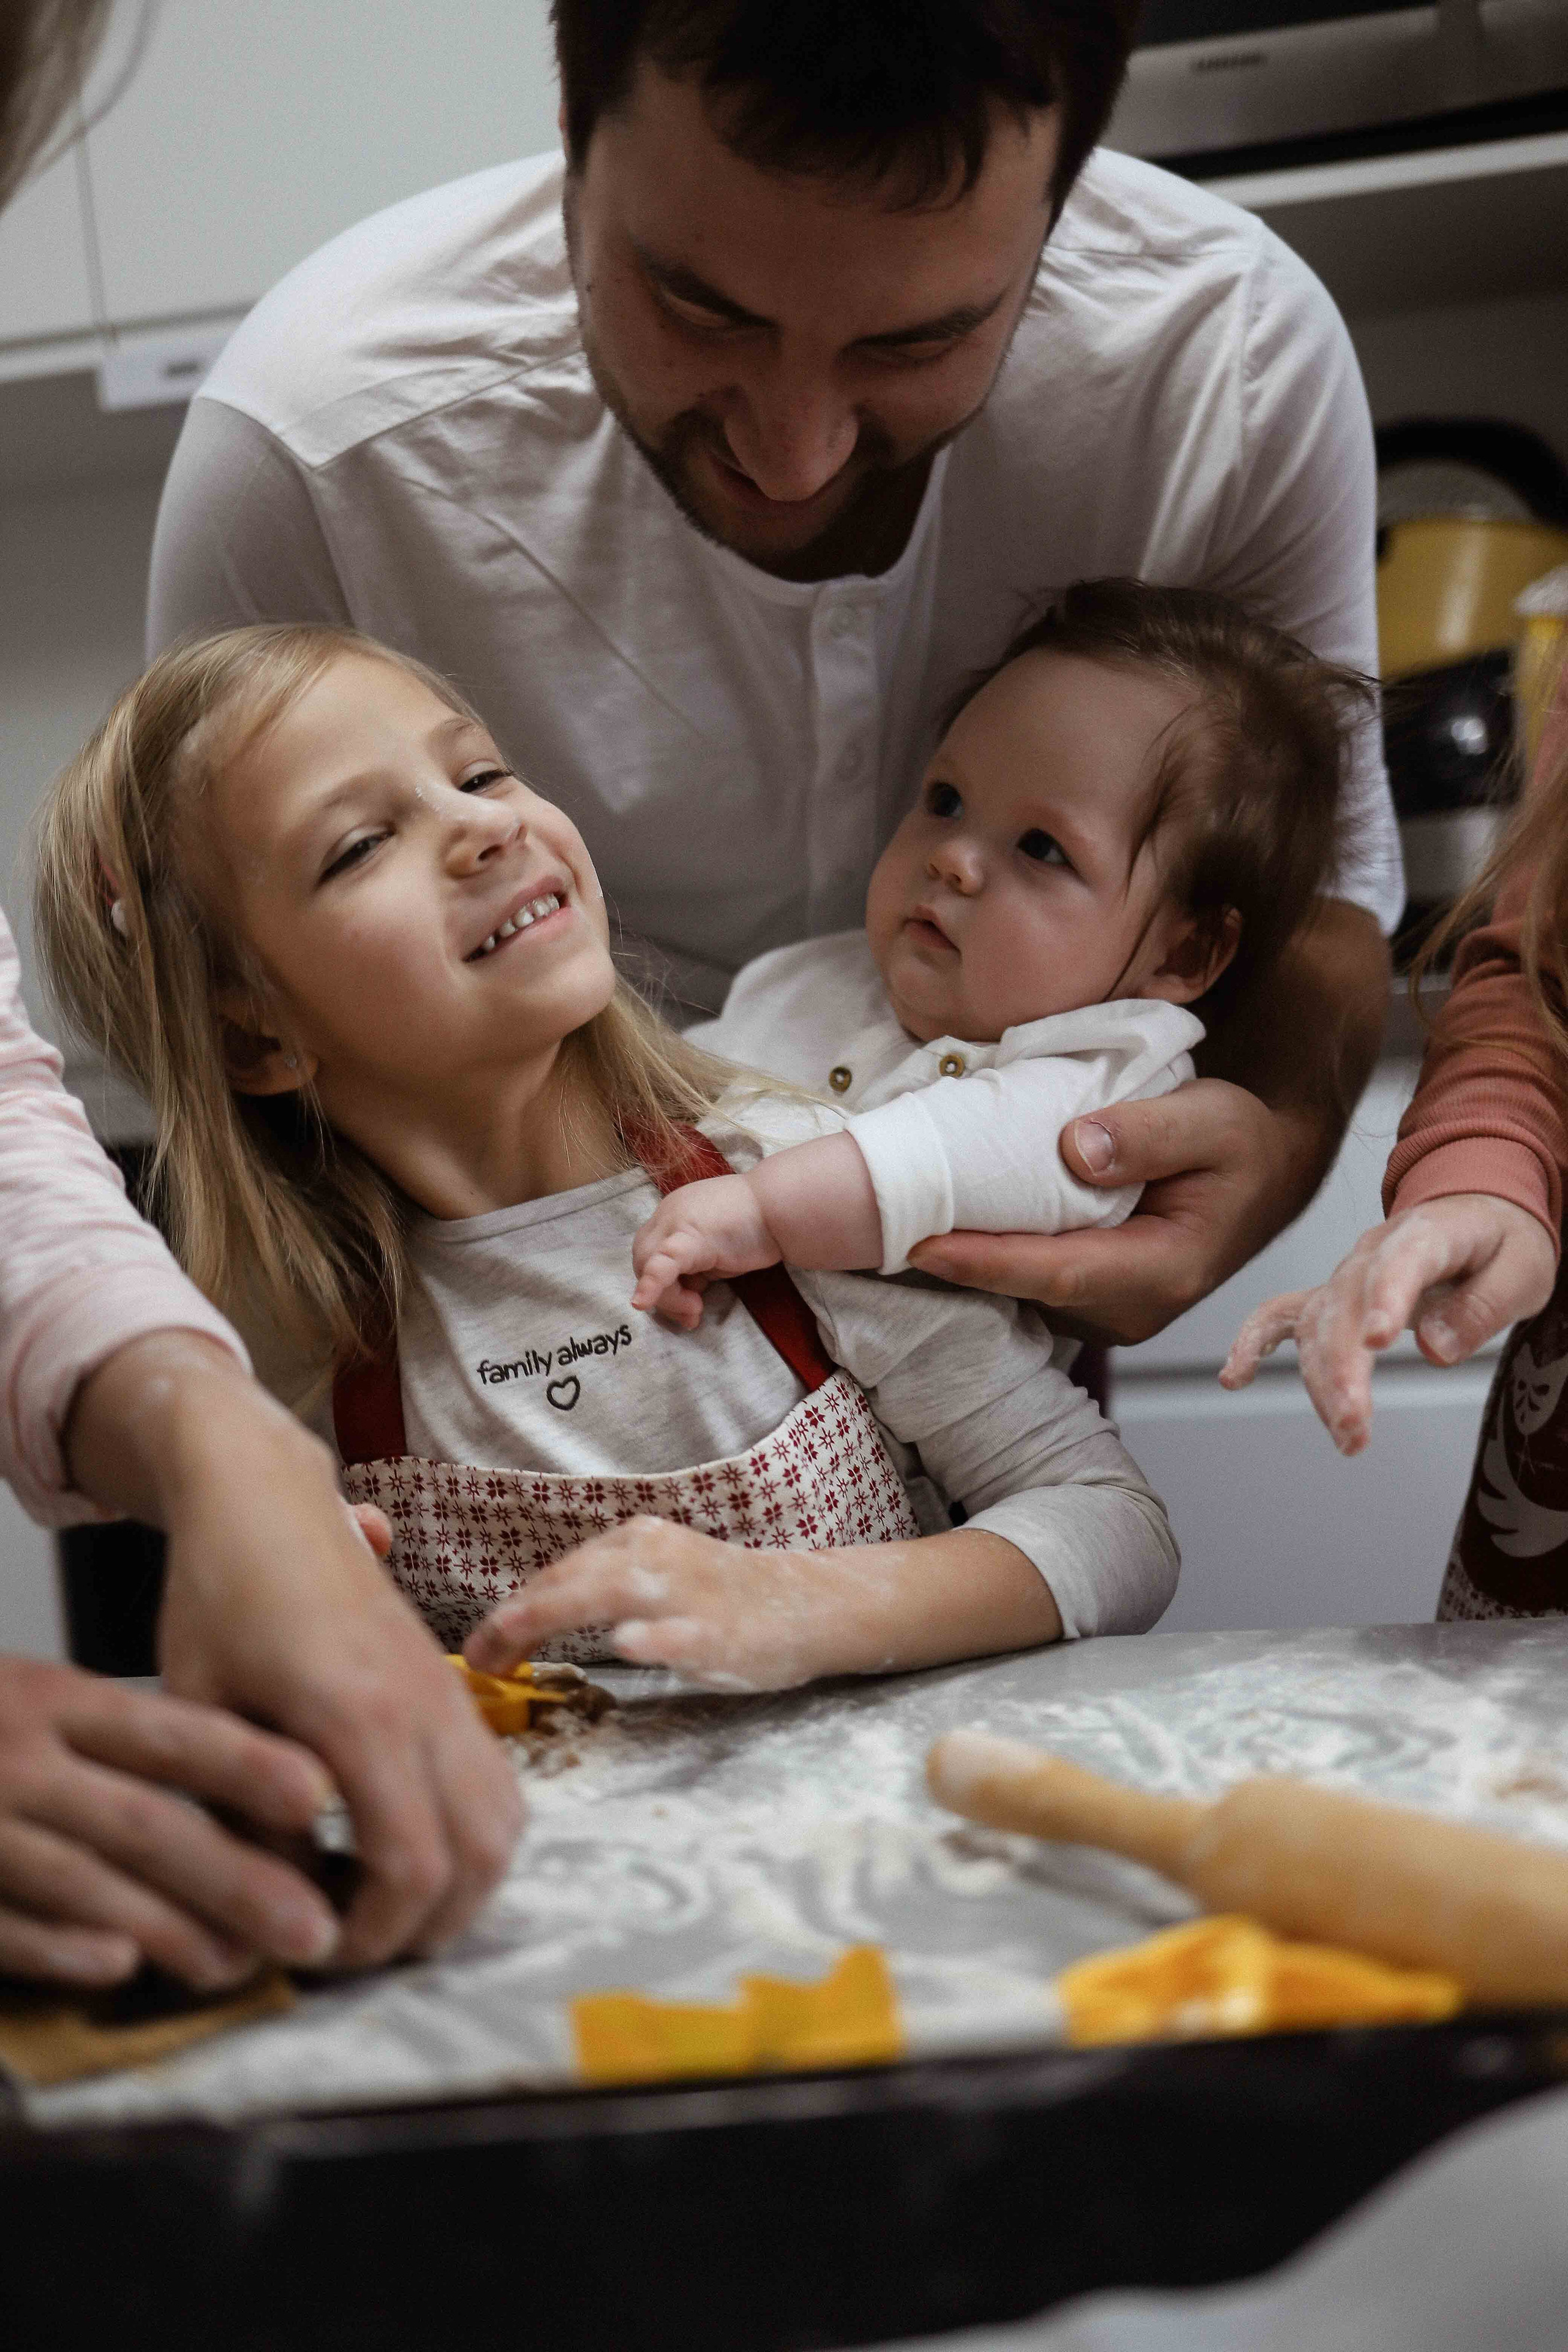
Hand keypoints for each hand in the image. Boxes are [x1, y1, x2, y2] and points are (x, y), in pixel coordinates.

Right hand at [0, 1657, 342, 1986]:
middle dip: (236, 1878)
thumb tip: (250, 1792)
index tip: (317, 1796)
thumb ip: (126, 1741)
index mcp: (54, 1701)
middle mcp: (19, 1759)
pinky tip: (117, 1967)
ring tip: (240, 1965)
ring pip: (84, 1881)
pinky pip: (2, 1922)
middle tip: (313, 1923)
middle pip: (142, 1821)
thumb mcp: (41, 1701)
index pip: (165, 1733)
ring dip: (169, 1929)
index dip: (243, 1763)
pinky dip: (57, 1946)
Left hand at [66, 1335, 523, 1969]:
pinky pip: (498, 1784)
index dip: (368, 1936)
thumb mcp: (201, 1713)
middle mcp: (427, 1707)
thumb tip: (278, 1906)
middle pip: (476, 1862)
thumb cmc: (219, 1596)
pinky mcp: (455, 1685)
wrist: (265, 1499)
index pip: (409, 1870)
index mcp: (361, 1718)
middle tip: (349, 1944)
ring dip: (459, 1887)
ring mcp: (452, 1693)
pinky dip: (472, 1837)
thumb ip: (243, 1815)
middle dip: (421, 1929)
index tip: (309, 1951)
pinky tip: (405, 1845)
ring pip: (503, 1826)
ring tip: (381, 1905)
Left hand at [464, 1518, 1061, 1690]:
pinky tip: (628, 1645)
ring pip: (609, 1592)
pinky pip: (682, 1631)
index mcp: (635, 1541)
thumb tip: (523, 1622)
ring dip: (552, 1617)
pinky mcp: (723, 1631)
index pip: (553, 1576)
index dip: (507, 1614)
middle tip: (473, 1663)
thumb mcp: (654, 1577)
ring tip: (507, 1648)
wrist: (813, 1604)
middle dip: (511, 1621)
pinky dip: (654, 1636)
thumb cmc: (725, 1599)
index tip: (476, 1653)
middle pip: (566, 1581)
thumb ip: (598, 1591)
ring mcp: (689, 1593)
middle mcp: (655, 1556)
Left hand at [631, 1176, 774, 1327]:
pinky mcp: (689, 1238)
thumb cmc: (760, 1224)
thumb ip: (699, 1264)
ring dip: (669, 1298)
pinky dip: (651, 1285)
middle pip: (642, 1260)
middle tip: (691, 1314)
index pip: (652, 1251)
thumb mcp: (719, 1248)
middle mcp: (669, 1214)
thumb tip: (690, 1291)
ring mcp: (676, 1223)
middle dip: (663, 1294)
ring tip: (696, 1310)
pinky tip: (642, 1302)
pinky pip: (662, 1264)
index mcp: (676, 1213)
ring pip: (648, 1266)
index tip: (690, 1304)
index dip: (661, 1282)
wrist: (784, 1207)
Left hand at [911, 1080, 1308, 1345]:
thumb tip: (1077, 1148)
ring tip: (899, 1220)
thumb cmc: (1239, 1143)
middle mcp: (1132, 1308)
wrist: (1262, 1171)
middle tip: (882, 1227)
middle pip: (1027, 1289)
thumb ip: (1151, 1131)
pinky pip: (1027, 1280)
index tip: (920, 1242)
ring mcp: (1108, 1312)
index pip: (1058, 1272)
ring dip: (965, 1259)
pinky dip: (987, 1253)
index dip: (986, 1260)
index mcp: (1165, 1271)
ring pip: (1021, 1291)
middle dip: (956, 1263)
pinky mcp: (1088, 1299)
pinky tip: (943, 1221)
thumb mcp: (1214, 1119)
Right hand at [1220, 1196, 1557, 1454]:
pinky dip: (1253, 1342)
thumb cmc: (1500, 1243)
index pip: (1401, 1263)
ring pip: (1314, 1325)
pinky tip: (1234, 1376)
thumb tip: (1433, 1349)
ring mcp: (1345, 1273)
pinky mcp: (1330, 1294)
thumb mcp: (1522, 1269)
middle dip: (1341, 1371)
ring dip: (1320, 1382)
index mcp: (1429, 1233)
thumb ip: (1482, 1307)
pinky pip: (1280, 1314)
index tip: (1377, 1341)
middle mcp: (1373, 1252)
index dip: (1385, 1299)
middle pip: (1343, 1307)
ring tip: (1345, 1436)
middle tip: (1355, 1429)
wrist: (1474, 1213)